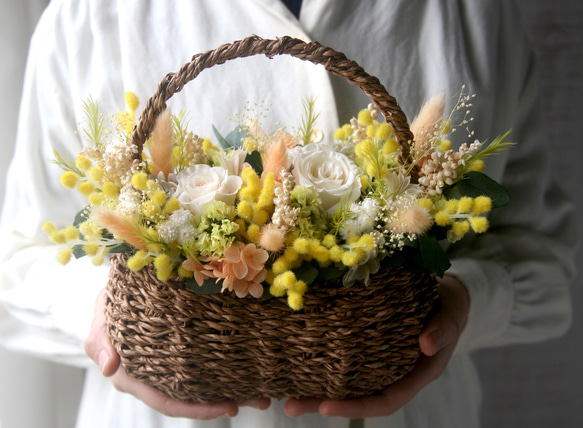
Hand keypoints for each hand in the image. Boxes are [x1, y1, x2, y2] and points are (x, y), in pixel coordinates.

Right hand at [85, 289, 270, 418]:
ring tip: (267, 391)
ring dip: (237, 388)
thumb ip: (100, 342)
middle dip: (227, 401)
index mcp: (136, 377)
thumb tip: (108, 367)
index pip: (168, 400)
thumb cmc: (111, 304)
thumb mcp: (101, 318)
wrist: (124, 288)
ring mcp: (175, 364)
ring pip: (207, 382)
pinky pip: (211, 362)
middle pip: (195, 396)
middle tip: (261, 399)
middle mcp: (159, 375)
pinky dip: (232, 366)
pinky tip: (255, 366)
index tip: (229, 407)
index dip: (197, 408)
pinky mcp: (188, 349)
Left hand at [284, 274, 469, 417]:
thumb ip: (444, 329)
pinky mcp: (365, 340)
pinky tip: (296, 357)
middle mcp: (391, 371)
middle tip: (290, 406)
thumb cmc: (450, 305)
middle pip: (357, 395)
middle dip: (323, 403)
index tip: (326, 406)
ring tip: (284, 392)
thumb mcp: (452, 314)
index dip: (357, 407)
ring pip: (344, 378)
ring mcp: (376, 357)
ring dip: (314, 386)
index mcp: (413, 374)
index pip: (384, 400)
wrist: (443, 290)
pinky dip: (320, 358)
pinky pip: (342, 354)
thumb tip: (426, 345)